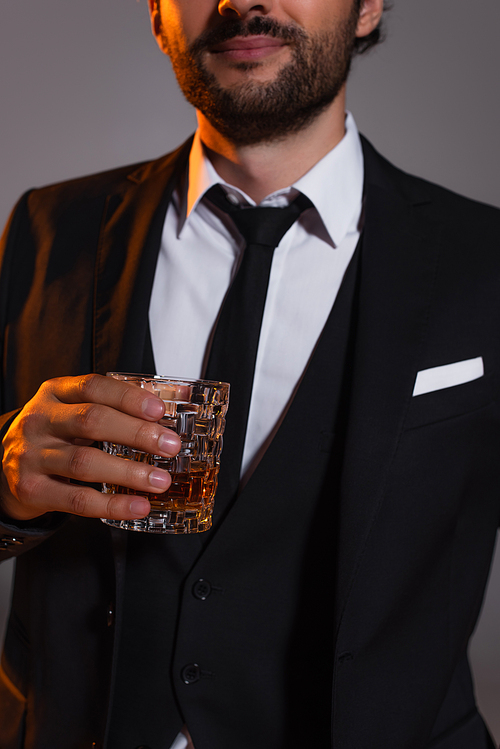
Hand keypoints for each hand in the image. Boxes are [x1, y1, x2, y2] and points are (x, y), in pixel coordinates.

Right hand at [0, 374, 180, 521]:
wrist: (6, 463)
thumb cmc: (56, 432)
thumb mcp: (78, 407)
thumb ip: (123, 401)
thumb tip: (178, 395)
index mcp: (55, 393)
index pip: (93, 387)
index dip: (128, 398)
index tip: (160, 410)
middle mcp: (40, 420)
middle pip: (91, 421)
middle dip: (136, 433)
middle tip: (169, 446)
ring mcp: (32, 455)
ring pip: (84, 463)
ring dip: (129, 472)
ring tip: (160, 480)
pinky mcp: (32, 489)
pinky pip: (76, 499)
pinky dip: (111, 504)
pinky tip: (137, 506)